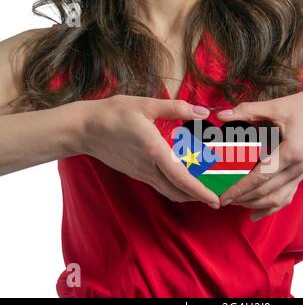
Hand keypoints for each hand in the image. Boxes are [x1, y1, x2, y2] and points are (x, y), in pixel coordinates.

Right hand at [74, 95, 219, 207]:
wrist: (84, 129)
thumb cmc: (113, 114)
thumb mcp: (145, 105)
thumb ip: (176, 108)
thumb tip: (202, 112)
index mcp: (154, 151)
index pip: (181, 179)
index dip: (200, 192)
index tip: (215, 200)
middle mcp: (149, 168)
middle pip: (178, 192)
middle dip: (198, 198)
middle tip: (216, 197)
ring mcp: (141, 173)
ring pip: (168, 191)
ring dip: (187, 194)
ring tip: (203, 191)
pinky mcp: (136, 173)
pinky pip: (160, 186)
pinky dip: (175, 188)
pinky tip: (182, 179)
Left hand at [217, 88, 302, 219]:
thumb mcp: (278, 106)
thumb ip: (248, 111)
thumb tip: (222, 115)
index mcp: (291, 152)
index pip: (260, 177)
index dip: (240, 188)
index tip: (223, 197)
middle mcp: (297, 168)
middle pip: (266, 192)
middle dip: (242, 199)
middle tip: (221, 200)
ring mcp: (301, 174)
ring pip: (276, 199)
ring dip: (254, 204)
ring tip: (235, 203)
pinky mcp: (302, 174)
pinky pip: (286, 197)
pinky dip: (270, 207)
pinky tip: (255, 213)